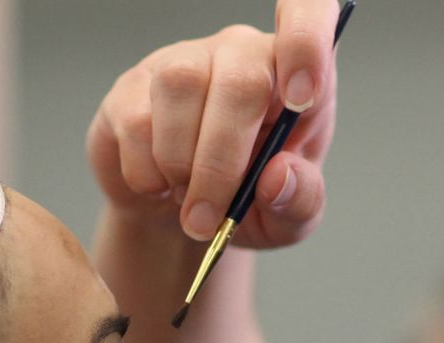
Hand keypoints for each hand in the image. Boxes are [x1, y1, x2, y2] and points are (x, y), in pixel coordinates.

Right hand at [86, 0, 339, 250]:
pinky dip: (146, 172)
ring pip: (181, 89)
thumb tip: (279, 176)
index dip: (307, 43)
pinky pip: (136, 120)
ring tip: (186, 201)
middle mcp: (241, 53)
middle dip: (223, 163)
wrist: (182, 221)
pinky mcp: (134, 85)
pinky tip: (158, 186)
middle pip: (241, 80)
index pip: (310, 12)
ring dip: (181, 165)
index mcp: (297, 75)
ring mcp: (184, 62)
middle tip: (210, 218)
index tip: (302, 100)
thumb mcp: (289, 220)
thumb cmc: (249, 205)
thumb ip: (300, 201)